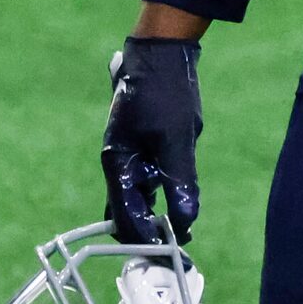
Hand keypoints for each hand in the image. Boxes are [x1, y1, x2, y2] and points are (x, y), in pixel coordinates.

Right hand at [102, 35, 201, 242]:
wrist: (161, 51)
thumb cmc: (166, 92)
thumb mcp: (177, 140)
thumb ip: (180, 182)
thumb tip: (186, 221)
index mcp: (117, 162)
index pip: (125, 218)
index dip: (147, 239)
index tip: (173, 252)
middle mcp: (117, 161)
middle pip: (126, 211)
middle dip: (148, 231)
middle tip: (179, 244)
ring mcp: (127, 153)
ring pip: (137, 196)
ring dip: (155, 213)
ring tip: (182, 229)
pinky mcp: (140, 144)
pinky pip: (146, 179)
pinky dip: (159, 194)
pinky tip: (179, 198)